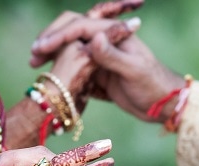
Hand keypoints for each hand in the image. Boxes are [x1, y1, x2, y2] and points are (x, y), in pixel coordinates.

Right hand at [31, 4, 184, 121]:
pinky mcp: (99, 73)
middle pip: (71, 31)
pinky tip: (50, 80)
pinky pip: (75, 67)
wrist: (164, 105)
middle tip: (33, 56)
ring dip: (52, 55)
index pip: (79, 27)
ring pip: (69, 49)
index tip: (40, 48)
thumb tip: (92, 40)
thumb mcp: (134, 70)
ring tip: (35, 66)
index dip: (58, 36)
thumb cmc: (154, 85)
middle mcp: (105, 42)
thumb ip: (113, 55)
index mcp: (114, 34)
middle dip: (51, 40)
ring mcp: (101, 57)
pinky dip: (61, 70)